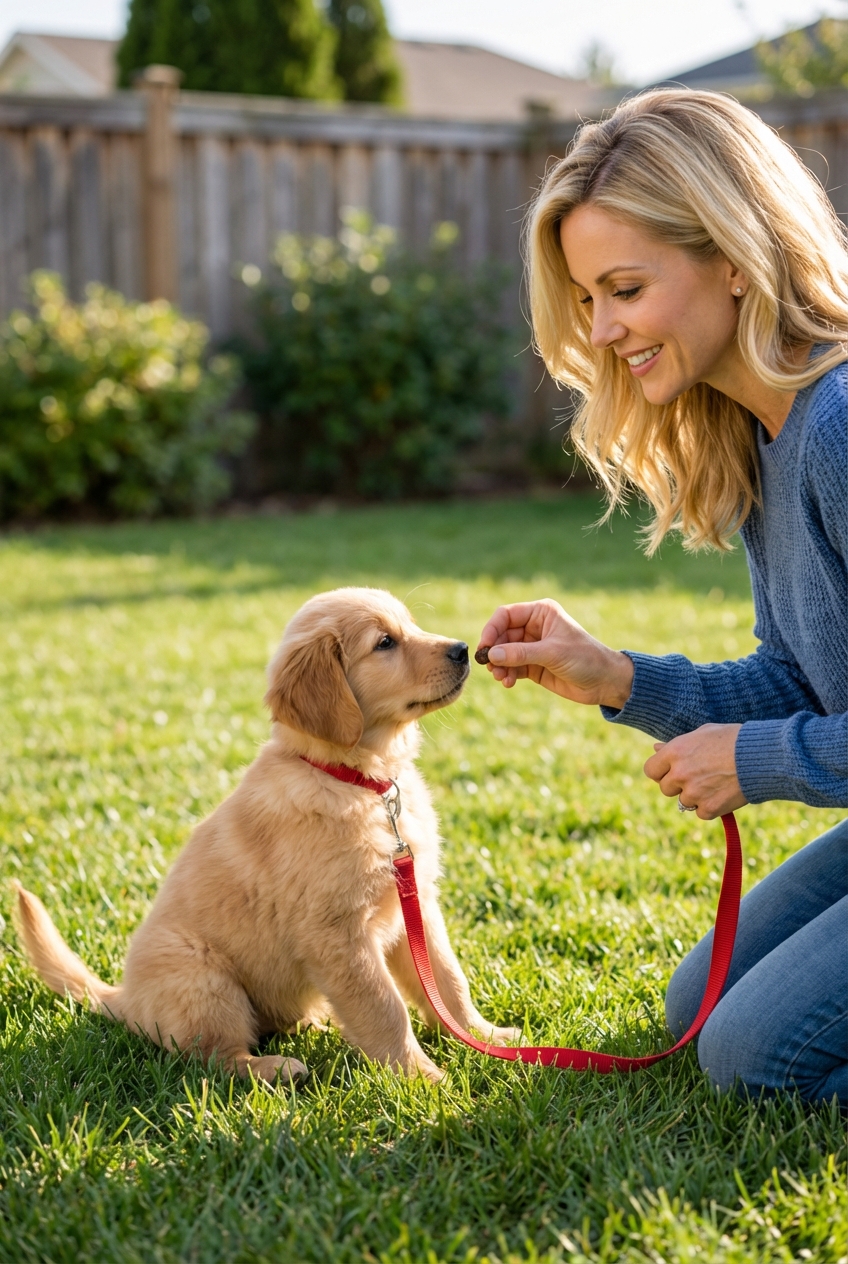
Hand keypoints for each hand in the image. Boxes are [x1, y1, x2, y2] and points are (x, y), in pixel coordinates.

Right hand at [477, 599, 633, 708]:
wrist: (605, 682)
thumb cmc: (585, 659)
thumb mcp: (552, 653)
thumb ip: (520, 653)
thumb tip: (491, 654)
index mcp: (541, 612)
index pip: (506, 615)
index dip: (492, 629)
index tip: (484, 647)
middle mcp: (534, 627)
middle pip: (501, 635)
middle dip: (494, 651)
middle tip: (490, 667)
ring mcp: (532, 647)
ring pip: (504, 653)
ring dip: (499, 665)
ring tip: (501, 678)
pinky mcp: (533, 665)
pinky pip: (511, 667)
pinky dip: (506, 674)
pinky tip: (508, 683)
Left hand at [643, 723, 747, 819]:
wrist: (761, 757)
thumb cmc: (733, 739)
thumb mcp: (703, 734)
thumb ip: (677, 744)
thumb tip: (656, 748)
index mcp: (675, 752)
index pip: (651, 770)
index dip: (661, 771)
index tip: (672, 771)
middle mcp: (680, 774)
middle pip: (665, 788)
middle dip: (678, 785)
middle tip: (699, 776)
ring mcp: (694, 793)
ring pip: (684, 802)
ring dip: (696, 796)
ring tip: (716, 781)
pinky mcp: (709, 808)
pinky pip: (701, 812)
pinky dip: (710, 806)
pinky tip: (724, 792)